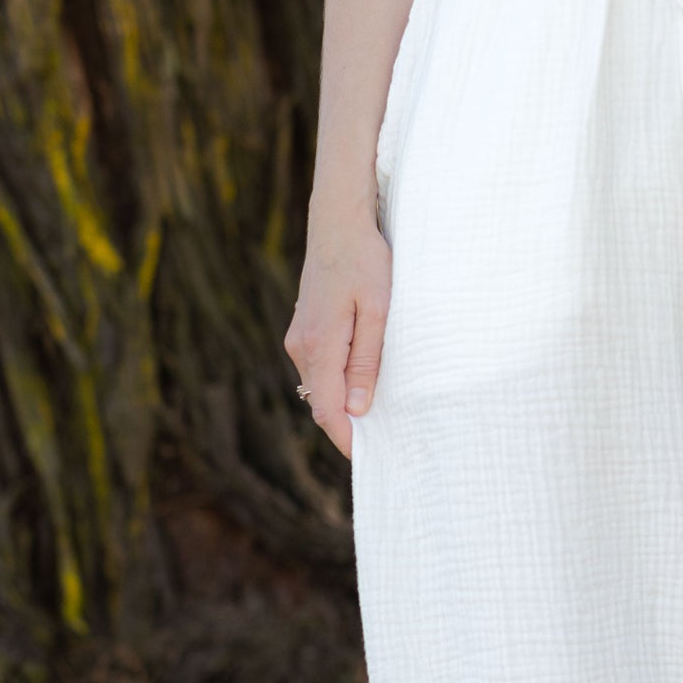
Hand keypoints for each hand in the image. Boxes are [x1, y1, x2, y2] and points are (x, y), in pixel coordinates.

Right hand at [284, 201, 392, 456]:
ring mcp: (298, 338)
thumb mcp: (378, 311)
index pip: (329, 410)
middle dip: (348, 426)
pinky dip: (337, 383)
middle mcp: (302, 347)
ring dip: (343, 404)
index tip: (370, 458)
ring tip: (378, 417)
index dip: (348, 439)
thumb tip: (359, 408)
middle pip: (322, 403)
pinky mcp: (303, 330)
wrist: (337, 223)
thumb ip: (367, 361)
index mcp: (321, 345)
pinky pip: (320, 369)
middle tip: (383, 443)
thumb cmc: (366, 261)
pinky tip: (361, 383)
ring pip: (320, 386)